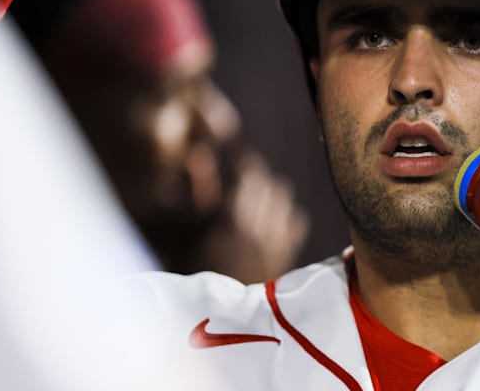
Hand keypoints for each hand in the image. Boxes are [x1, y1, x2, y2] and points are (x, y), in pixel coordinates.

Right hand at [192, 151, 310, 282]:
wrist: (212, 320)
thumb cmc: (187, 274)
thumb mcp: (183, 232)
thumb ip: (195, 194)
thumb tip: (199, 159)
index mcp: (234, 224)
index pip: (250, 174)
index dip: (241, 163)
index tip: (233, 160)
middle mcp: (263, 232)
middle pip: (273, 186)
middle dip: (257, 180)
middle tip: (241, 182)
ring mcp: (278, 247)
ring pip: (287, 203)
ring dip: (273, 198)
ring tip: (255, 203)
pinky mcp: (286, 259)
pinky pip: (296, 224)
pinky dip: (286, 217)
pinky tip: (270, 224)